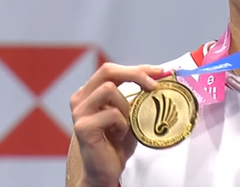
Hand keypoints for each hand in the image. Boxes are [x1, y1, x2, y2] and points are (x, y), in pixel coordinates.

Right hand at [70, 63, 162, 186]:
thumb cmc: (117, 142)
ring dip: (126, 106)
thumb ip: (138, 96)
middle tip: (153, 86)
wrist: (106, 171)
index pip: (111, 69)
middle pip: (107, 70)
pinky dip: (122, 124)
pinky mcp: (83, 127)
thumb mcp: (131, 113)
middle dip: (135, 74)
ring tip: (126, 124)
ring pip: (109, 89)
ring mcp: (79, 112)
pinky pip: (112, 114)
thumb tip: (159, 77)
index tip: (158, 71)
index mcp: (90, 92)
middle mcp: (80, 99)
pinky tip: (119, 135)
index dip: (136, 68)